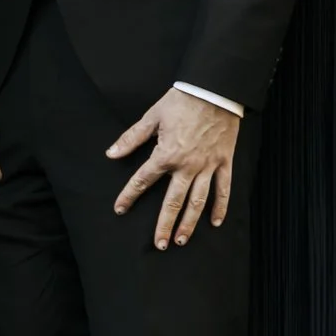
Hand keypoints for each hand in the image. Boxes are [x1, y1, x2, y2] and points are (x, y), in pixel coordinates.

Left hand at [108, 89, 239, 249]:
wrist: (213, 91)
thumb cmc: (181, 101)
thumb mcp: (152, 117)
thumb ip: (131, 138)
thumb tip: (111, 153)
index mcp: (166, 154)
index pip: (143, 180)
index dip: (129, 196)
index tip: (120, 209)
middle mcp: (187, 165)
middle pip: (173, 201)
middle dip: (164, 224)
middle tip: (158, 244)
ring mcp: (208, 166)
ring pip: (198, 201)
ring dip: (190, 223)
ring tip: (181, 241)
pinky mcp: (224, 162)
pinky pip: (224, 189)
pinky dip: (220, 207)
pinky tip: (215, 222)